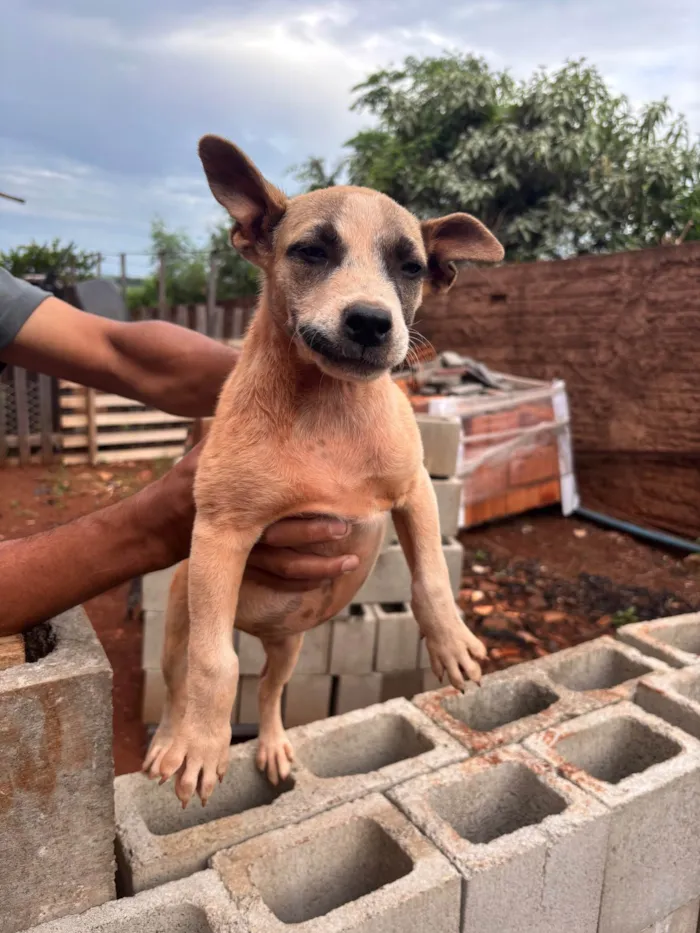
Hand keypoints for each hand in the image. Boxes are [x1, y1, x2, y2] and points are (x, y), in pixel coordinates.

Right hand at [139, 446, 359, 587]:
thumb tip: (260, 394)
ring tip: (349, 563)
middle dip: (317, 534)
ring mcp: (244, 551)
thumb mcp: (206, 451)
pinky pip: (278, 579)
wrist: (161, 523)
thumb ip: (236, 434)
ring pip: (286, 565)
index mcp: (236, 497)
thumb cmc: (188, 477)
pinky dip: (303, 580)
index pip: (274, 499)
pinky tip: (327, 577)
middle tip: (349, 528)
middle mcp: (241, 526)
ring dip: (320, 567)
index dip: (307, 505)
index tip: (337, 497)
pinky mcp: (246, 567)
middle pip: (285, 536)